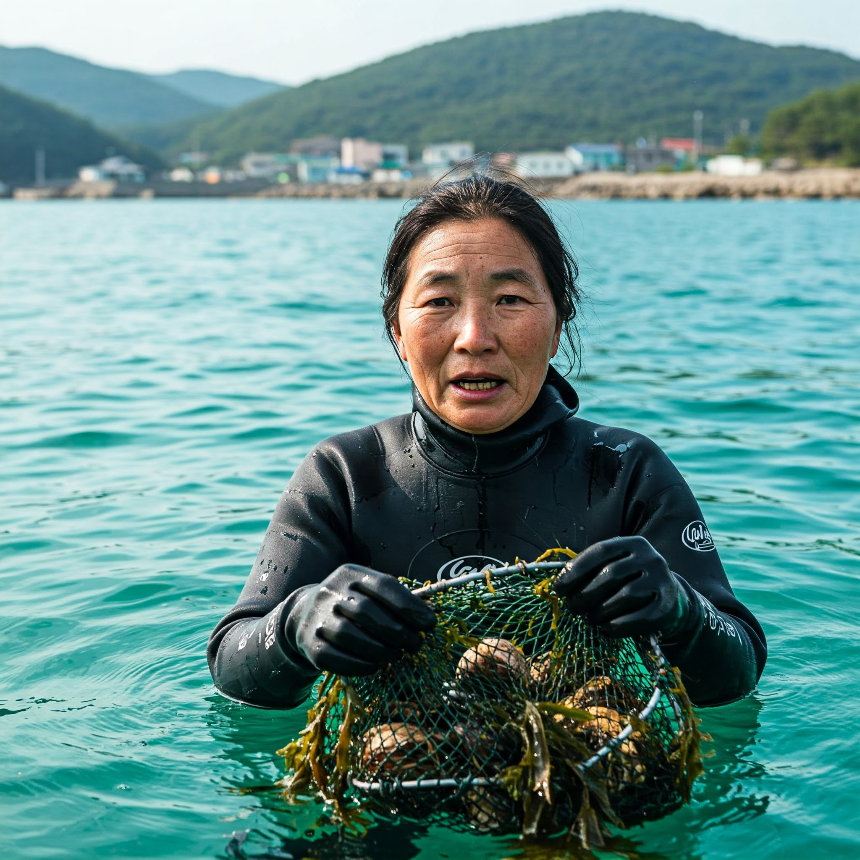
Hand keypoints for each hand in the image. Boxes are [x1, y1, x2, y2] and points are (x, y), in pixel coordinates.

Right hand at [286, 564, 436, 675]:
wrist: (306, 613)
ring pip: (350, 635)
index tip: (430, 624)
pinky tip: (374, 666)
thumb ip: (394, 600)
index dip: (410, 606)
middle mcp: (331, 591)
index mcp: (351, 573)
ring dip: (380, 650)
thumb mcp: (368, 591)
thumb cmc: (351, 604)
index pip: (383, 585)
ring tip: (397, 656)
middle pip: (367, 612)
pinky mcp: (309, 642)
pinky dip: (358, 665)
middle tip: (415, 645)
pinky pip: (334, 657)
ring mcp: (317, 616)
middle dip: (398, 632)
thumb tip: (427, 619)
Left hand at [554, 536, 691, 637]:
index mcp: (632, 543)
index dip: (576, 570)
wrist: (667, 595)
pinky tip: (606, 629)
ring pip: (625, 596)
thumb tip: (560, 586)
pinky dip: (618, 626)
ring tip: (589, 619)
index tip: (558, 588)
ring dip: (600, 611)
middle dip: (585, 594)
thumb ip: (590, 570)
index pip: (600, 551)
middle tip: (572, 608)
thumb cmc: (628, 580)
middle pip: (611, 575)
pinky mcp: (667, 605)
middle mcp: (650, 557)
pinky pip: (639, 618)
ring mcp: (662, 580)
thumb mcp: (614, 566)